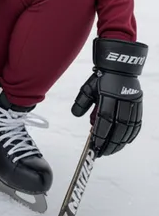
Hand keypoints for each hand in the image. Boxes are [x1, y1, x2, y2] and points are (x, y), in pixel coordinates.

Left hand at [72, 38, 146, 156]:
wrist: (119, 64)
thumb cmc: (102, 77)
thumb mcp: (88, 87)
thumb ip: (82, 102)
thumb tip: (77, 115)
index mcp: (108, 95)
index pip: (105, 119)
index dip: (100, 135)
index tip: (94, 145)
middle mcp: (122, 100)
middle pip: (118, 127)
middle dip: (109, 143)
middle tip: (102, 152)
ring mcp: (132, 102)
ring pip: (128, 128)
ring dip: (119, 142)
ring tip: (111, 150)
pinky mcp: (138, 104)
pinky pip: (136, 123)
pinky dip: (130, 134)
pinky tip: (125, 141)